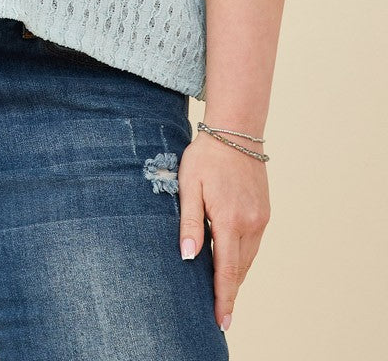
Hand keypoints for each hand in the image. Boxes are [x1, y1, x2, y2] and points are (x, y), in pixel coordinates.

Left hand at [177, 130, 270, 332]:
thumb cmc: (206, 156)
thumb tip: (187, 257)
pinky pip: (254, 243)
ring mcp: (261, 218)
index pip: (227, 270)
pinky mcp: (265, 212)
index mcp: (229, 219)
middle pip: (240, 269)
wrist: (235, 131)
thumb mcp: (189, 185)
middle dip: (229, 291)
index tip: (222, 321)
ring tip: (224, 293)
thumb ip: (190, 223)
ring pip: (249, 258)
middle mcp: (251, 223)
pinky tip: (232, 261)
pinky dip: (243, 257)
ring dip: (237, 275)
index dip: (223, 298)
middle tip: (219, 314)